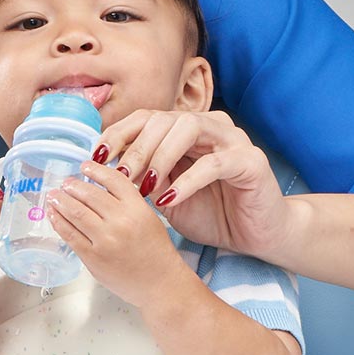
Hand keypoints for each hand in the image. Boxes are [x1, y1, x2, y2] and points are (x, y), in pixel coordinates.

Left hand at [45, 160, 185, 308]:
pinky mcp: (92, 257)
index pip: (112, 180)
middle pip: (89, 194)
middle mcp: (120, 222)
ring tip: (54, 195)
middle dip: (72, 186)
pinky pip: (69, 234)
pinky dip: (58, 221)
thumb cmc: (156, 253)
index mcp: (137, 208)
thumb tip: (98, 188)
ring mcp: (104, 240)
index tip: (85, 166)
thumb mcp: (149, 218)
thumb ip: (127, 202)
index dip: (95, 170)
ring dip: (60, 201)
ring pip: (75, 212)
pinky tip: (53, 214)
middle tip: (65, 183)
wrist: (159, 283)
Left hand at [92, 109, 290, 259]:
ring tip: (144, 186)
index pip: (146, 118)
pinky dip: (188, 181)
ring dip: (160, 156)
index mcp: (186, 131)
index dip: (119, 133)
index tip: (96, 156)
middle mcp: (209, 126)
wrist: (256, 236)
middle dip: (135, 148)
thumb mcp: (167, 196)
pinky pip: (214, 163)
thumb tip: (107, 172)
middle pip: (163, 119)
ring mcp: (233, 139)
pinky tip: (169, 200)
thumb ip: (144, 179)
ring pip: (188, 129)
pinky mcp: (251, 161)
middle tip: (119, 177)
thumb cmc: (213, 214)